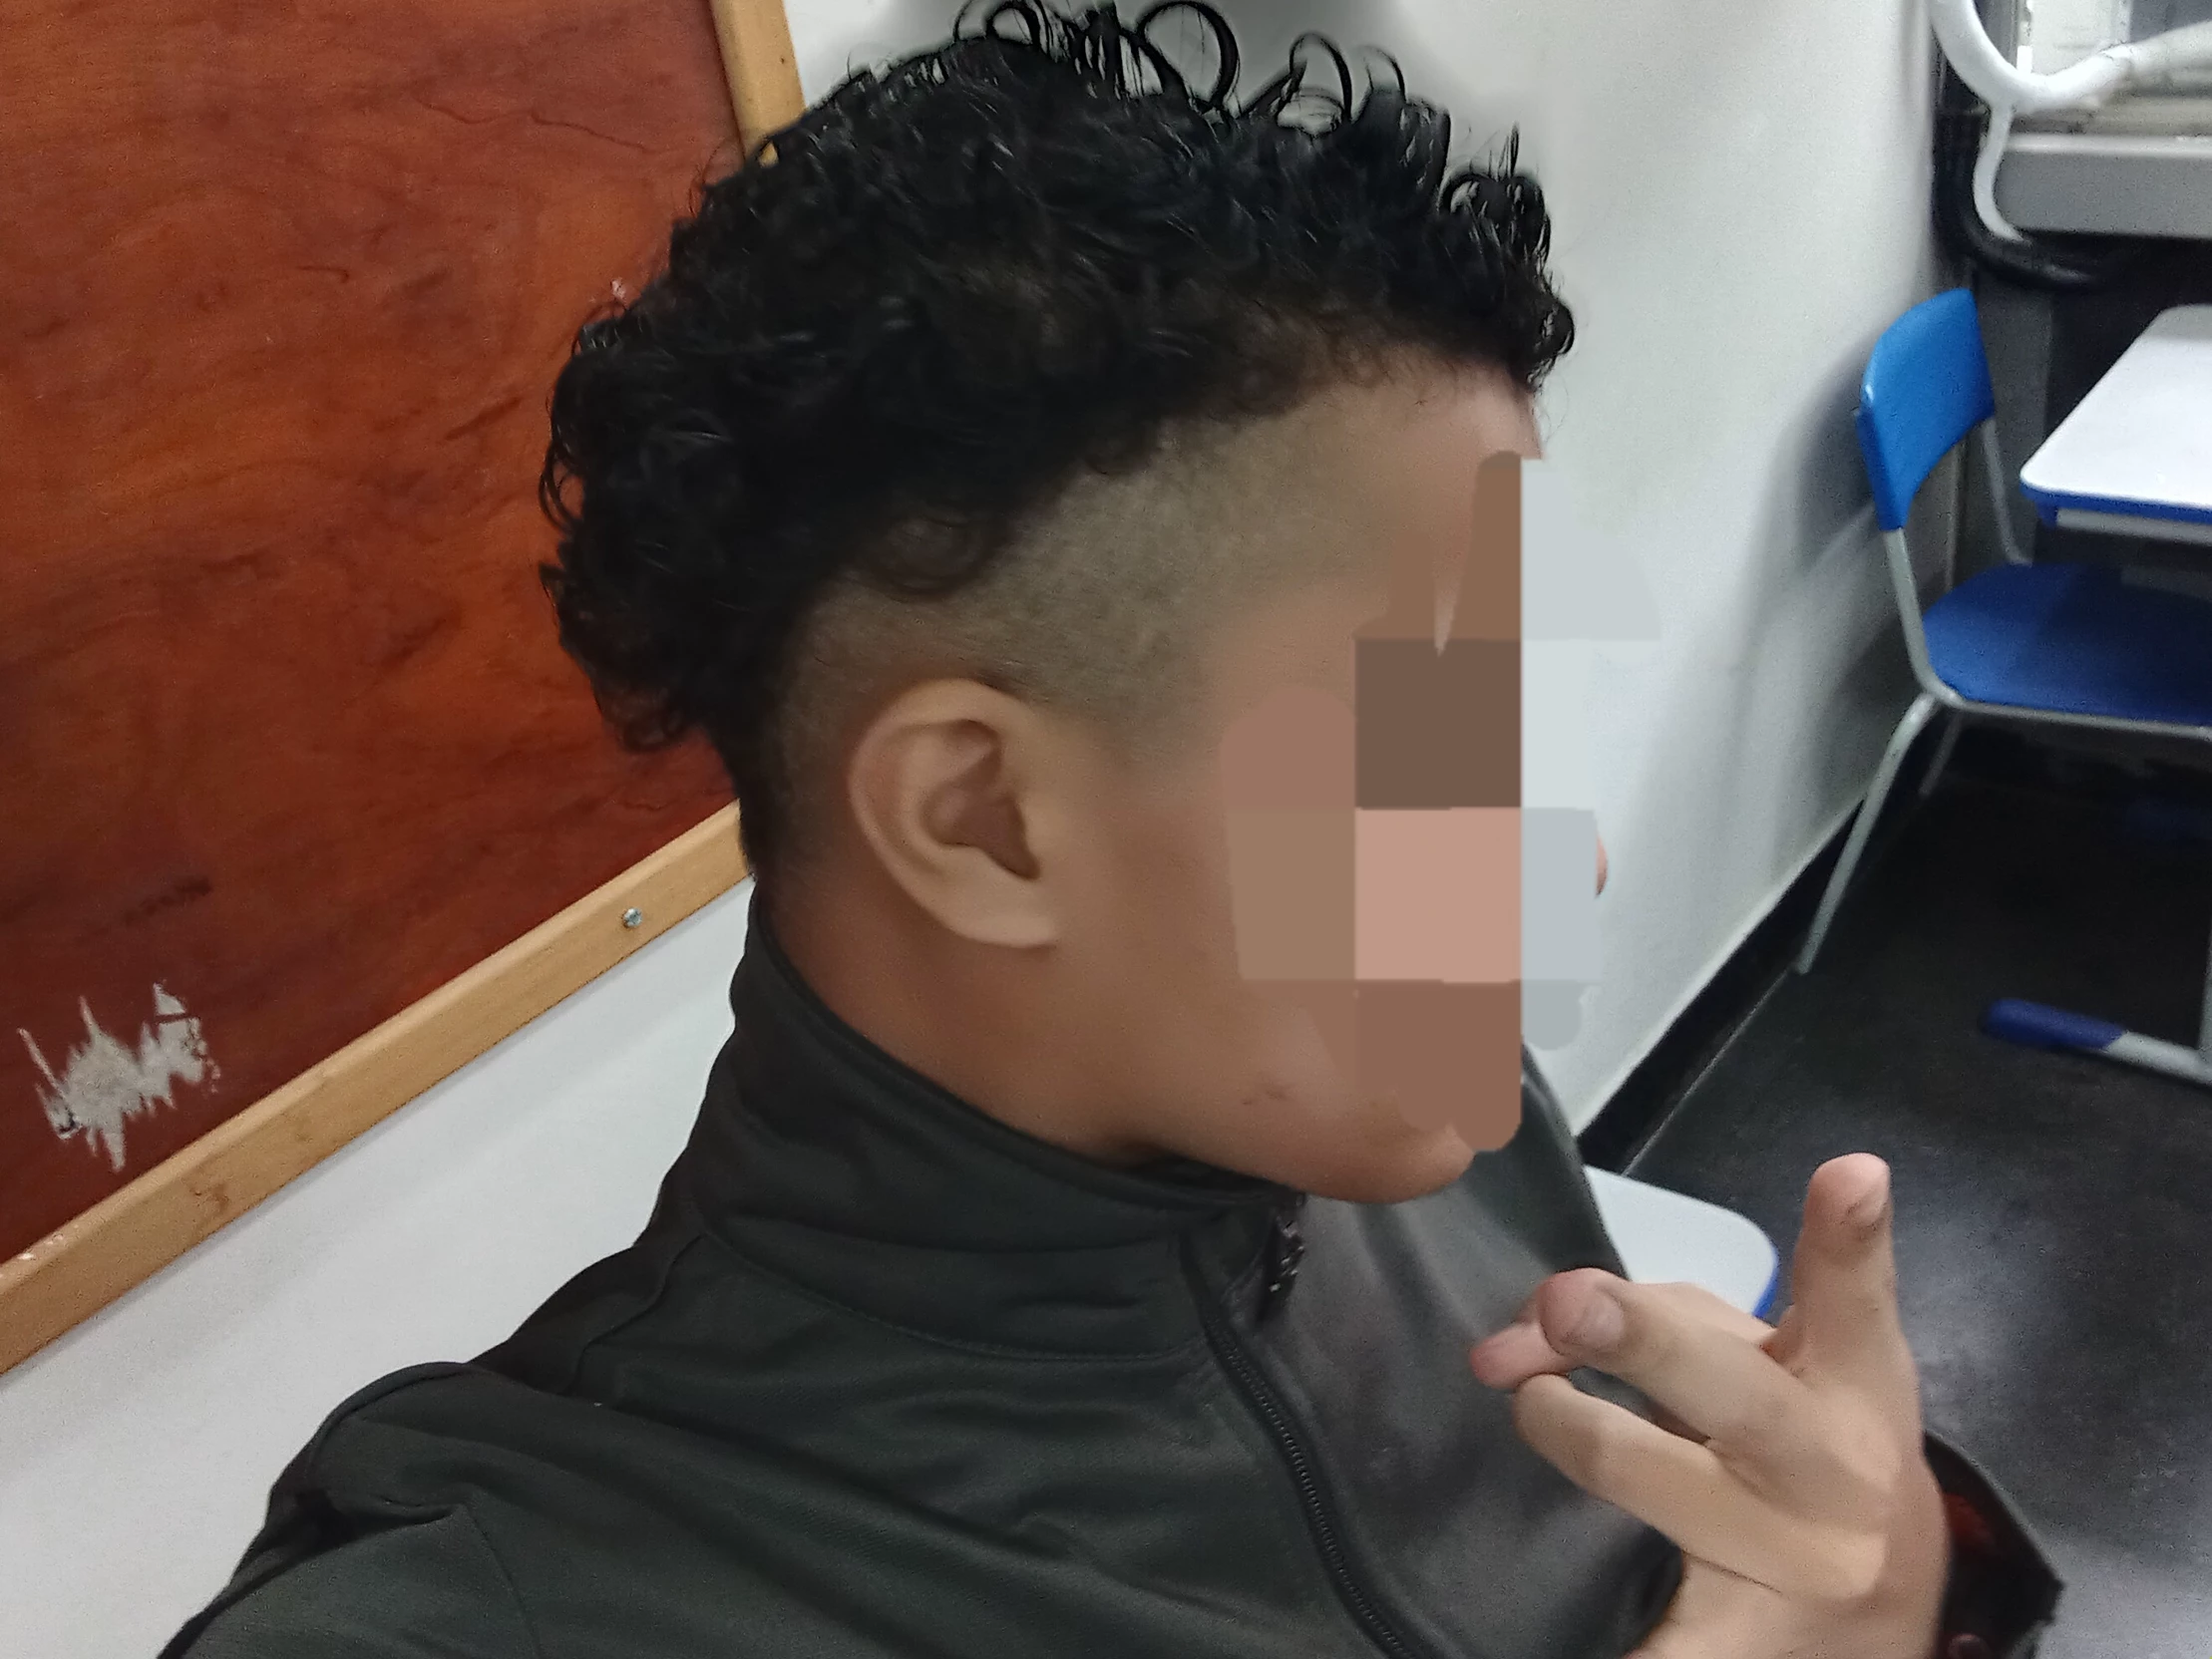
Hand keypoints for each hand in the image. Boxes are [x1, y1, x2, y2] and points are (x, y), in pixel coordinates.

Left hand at [1470, 1155, 1948, 1656]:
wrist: (1878, 1599)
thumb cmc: (1806, 1439)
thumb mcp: (1781, 1360)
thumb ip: (1671, 1315)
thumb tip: (1537, 1313)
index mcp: (1855, 1385)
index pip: (1855, 1301)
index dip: (1851, 1237)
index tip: (1850, 1174)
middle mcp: (1829, 1472)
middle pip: (1732, 1392)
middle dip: (1644, 1339)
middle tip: (1564, 1304)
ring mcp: (1787, 1563)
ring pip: (1654, 1478)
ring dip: (1568, 1425)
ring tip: (1533, 1401)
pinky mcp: (1738, 1641)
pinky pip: (1668, 1645)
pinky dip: (1632, 1650)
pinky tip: (1569, 1646)